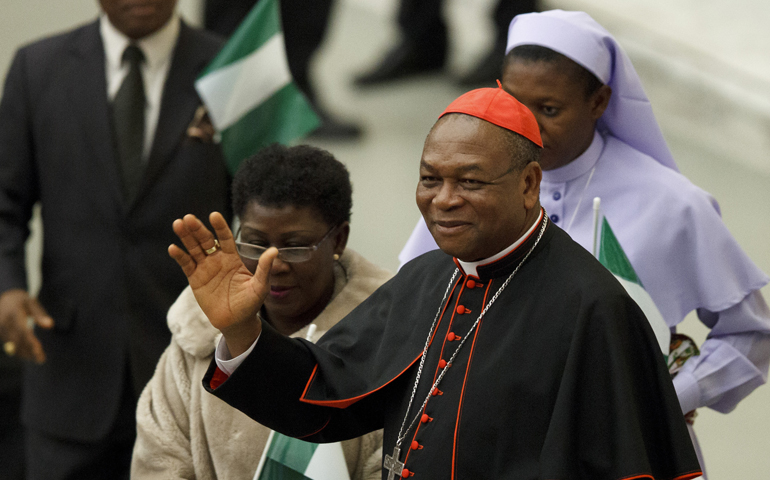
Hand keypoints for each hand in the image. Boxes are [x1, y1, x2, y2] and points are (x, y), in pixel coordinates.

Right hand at [0, 289, 52, 362]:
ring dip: (24, 353)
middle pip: (17, 341)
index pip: (23, 331)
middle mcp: (5, 322)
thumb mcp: (31, 302)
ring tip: (38, 359)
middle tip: (41, 360)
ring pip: (12, 344)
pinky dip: (18, 350)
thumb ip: (40, 314)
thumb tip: (50, 326)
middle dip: (29, 351)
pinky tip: (28, 355)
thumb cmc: (20, 300)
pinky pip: (9, 344)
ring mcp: (0, 328)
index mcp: (14, 313)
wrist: (3, 297)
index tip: (39, 352)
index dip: (31, 342)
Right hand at [169, 212, 277, 355]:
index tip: (214, 215)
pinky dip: (179, 256)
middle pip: (206, 240)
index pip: (225, 238)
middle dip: (198, 229)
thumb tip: (274, 250)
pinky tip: (173, 248)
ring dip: (186, 237)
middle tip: (189, 218)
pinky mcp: (195, 279)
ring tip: (178, 224)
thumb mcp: (260, 285)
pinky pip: (186, 265)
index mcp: (232, 258)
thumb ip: (264, 268)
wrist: (236, 322)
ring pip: (194, 248)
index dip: (220, 227)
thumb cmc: (250, 303)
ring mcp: (205, 268)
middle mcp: (217, 259)